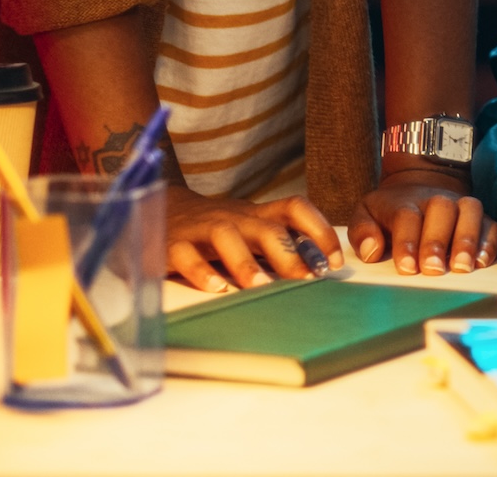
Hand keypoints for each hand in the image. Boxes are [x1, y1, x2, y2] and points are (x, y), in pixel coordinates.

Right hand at [164, 186, 341, 292]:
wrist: (162, 208)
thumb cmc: (218, 227)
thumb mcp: (252, 228)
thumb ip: (281, 243)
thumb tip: (322, 267)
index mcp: (257, 214)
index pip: (295, 208)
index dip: (319, 230)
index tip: (335, 261)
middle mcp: (233, 218)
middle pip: (265, 228)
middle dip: (288, 253)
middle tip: (305, 279)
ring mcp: (202, 228)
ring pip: (226, 236)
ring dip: (245, 263)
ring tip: (260, 287)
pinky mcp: (173, 244)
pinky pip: (187, 255)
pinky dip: (201, 271)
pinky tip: (216, 288)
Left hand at [354, 169, 496, 274]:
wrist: (420, 185)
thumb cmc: (390, 211)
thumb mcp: (366, 214)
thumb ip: (362, 231)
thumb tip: (372, 251)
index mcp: (404, 201)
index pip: (406, 217)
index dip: (407, 242)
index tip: (407, 268)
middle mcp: (435, 200)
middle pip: (441, 211)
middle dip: (437, 242)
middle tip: (433, 270)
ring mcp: (460, 205)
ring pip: (470, 212)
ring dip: (467, 239)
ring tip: (462, 267)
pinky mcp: (481, 216)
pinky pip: (491, 224)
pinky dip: (488, 242)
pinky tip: (481, 262)